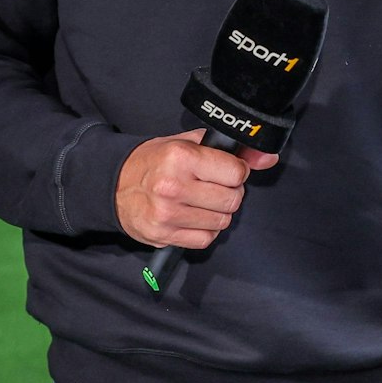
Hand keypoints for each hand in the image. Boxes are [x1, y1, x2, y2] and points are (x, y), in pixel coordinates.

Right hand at [115, 129, 278, 248]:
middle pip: (232, 199)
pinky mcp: (163, 235)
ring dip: (218, 212)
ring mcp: (167, 214)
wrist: (113, 184)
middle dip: (229, 192)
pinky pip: (205, 239)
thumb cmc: (154, 161)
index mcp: (181, 157)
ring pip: (222, 221)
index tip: (226, 170)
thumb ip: (230, 150)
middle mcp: (173, 187)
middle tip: (214, 186)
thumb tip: (268, 158)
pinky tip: (193, 216)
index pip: (236, 172)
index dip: (236, 171)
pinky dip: (205, 229)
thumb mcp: (188, 143)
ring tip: (201, 201)